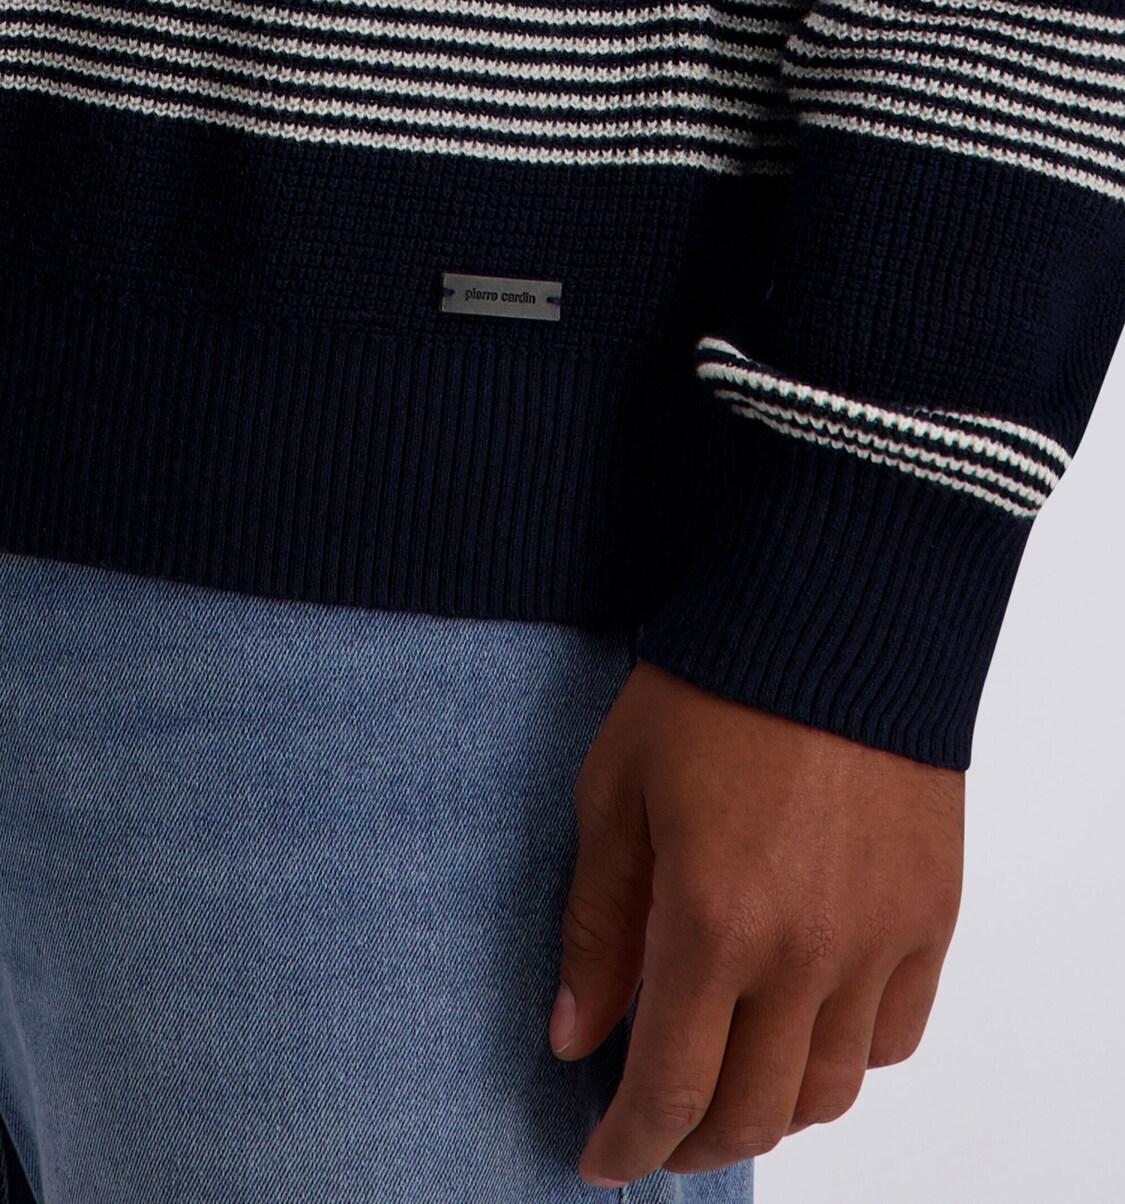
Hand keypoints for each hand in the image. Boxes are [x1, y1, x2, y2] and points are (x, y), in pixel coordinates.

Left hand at [548, 658, 964, 1186]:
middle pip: (754, 1112)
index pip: (670, 1090)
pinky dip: (845, 1056)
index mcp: (712, 921)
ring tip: (729, 1080)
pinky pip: (894, 1034)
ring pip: (829, 1090)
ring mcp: (879, 937)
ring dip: (771, 1107)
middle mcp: (805, 951)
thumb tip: (574, 1038)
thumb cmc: (710, 687)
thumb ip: (597, 926)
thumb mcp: (616, 793)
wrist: (830, 613)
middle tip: (656, 1127)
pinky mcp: (930, 912)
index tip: (602, 1161)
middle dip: (692, 1142)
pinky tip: (807, 1024)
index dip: (630, 1146)